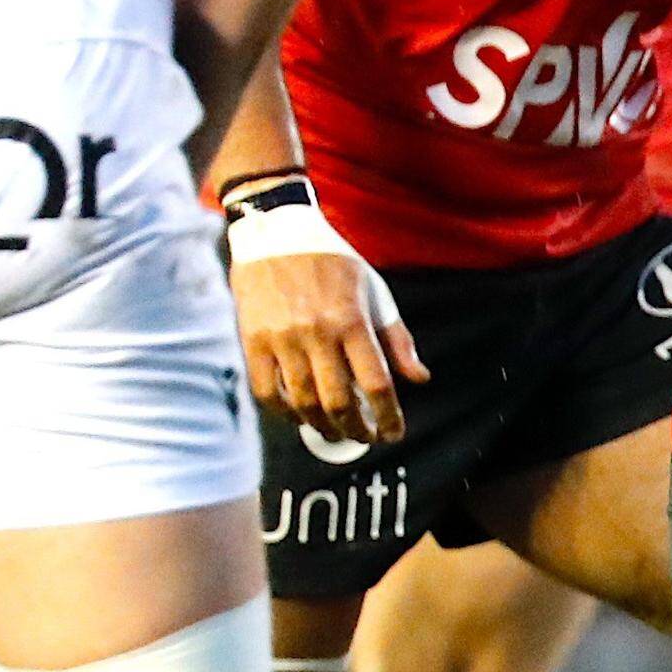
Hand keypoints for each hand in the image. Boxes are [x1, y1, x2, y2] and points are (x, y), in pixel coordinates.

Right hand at [228, 208, 422, 444]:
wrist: (276, 233)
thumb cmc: (333, 262)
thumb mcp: (375, 292)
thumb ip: (397, 338)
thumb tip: (419, 379)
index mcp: (352, 320)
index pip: (376, 383)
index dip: (388, 416)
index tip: (394, 433)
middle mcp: (317, 333)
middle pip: (339, 402)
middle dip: (356, 430)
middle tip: (365, 438)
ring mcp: (281, 338)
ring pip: (303, 402)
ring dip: (322, 427)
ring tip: (336, 432)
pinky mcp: (252, 341)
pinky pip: (266, 391)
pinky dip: (285, 412)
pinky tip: (300, 416)